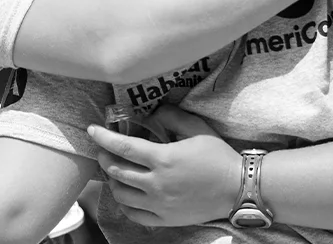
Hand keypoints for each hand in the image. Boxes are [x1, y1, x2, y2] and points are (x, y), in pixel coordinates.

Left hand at [85, 105, 239, 226]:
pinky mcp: (166, 219)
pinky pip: (135, 215)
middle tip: (105, 150)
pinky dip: (125, 204)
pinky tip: (127, 195)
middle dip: (105, 157)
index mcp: (163, 158)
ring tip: (116, 171)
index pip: (122, 147)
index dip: (103, 137)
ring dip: (113, 181)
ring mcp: (160, 204)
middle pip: (117, 170)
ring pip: (121, 194)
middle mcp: (157, 183)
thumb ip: (171, 117)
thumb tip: (151, 114)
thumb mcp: (197, 128)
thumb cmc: (218, 157)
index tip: (92, 130)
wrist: (239, 189)